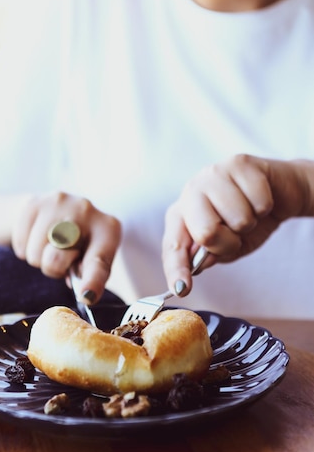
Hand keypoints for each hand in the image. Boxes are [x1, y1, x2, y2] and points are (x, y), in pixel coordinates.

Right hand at [12, 191, 121, 303]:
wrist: (57, 210)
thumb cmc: (81, 243)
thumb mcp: (93, 257)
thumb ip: (90, 275)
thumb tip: (82, 293)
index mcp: (108, 229)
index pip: (98, 261)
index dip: (92, 281)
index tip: (87, 296)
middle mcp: (85, 210)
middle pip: (56, 259)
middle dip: (54, 268)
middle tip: (62, 261)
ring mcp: (57, 202)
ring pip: (35, 254)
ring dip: (39, 259)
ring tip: (50, 246)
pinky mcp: (32, 202)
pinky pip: (20, 244)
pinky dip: (25, 249)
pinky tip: (37, 237)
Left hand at [163, 155, 313, 295]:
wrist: (279, 193)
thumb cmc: (248, 221)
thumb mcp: (227, 247)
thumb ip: (209, 256)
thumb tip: (195, 267)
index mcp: (181, 216)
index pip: (173, 247)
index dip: (177, 269)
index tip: (183, 288)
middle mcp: (191, 192)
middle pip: (206, 232)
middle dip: (229, 242)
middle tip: (236, 234)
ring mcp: (213, 174)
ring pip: (238, 218)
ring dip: (251, 223)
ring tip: (249, 213)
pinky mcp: (238, 162)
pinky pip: (259, 202)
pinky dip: (265, 207)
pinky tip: (260, 199)